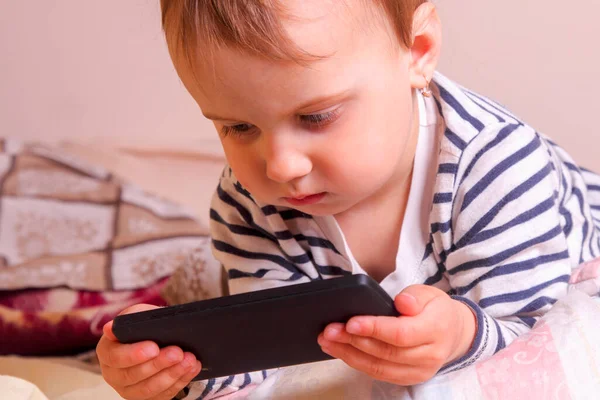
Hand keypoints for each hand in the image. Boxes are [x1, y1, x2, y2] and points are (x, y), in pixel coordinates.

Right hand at [97, 304, 201, 399]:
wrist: (156, 337)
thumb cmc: (143, 326)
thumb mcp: (137, 315)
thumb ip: (129, 320)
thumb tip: (110, 328)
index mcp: (107, 351)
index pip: (115, 357)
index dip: (134, 354)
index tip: (154, 347)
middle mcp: (114, 374)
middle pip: (133, 375)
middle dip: (158, 364)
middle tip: (178, 353)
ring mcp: (129, 389)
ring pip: (149, 389)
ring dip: (172, 374)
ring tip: (189, 360)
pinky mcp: (147, 397)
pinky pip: (163, 395)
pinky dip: (180, 381)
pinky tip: (192, 368)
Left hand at [317, 285, 475, 384]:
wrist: (453, 333)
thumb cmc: (435, 309)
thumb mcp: (429, 293)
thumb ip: (415, 296)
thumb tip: (402, 302)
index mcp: (436, 329)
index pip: (401, 333)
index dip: (374, 329)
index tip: (350, 323)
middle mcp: (429, 355)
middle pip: (386, 352)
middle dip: (354, 341)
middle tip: (329, 330)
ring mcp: (420, 371)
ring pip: (379, 367)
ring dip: (349, 354)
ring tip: (327, 341)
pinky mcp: (409, 379)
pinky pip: (379, 374)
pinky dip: (357, 363)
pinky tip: (341, 351)